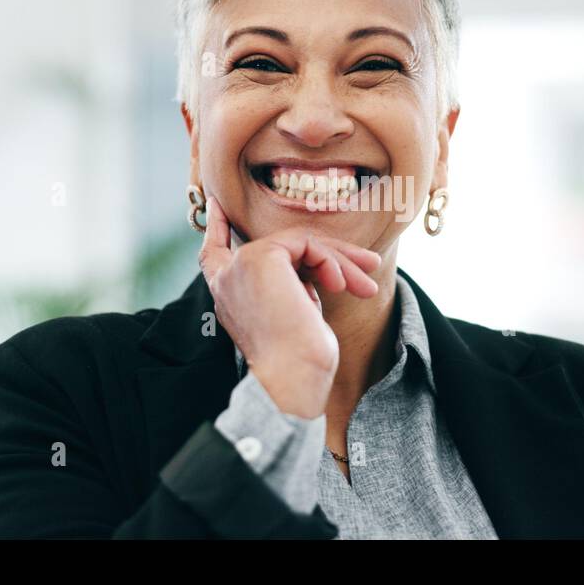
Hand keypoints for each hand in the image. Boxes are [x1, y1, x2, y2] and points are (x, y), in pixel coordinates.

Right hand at [198, 194, 381, 418]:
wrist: (293, 379)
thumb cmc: (299, 363)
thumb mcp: (292, 316)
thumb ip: (291, 287)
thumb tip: (324, 268)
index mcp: (227, 295)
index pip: (213, 251)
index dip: (216, 226)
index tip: (216, 205)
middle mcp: (226, 278)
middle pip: (281, 246)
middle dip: (330, 254)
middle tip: (370, 264)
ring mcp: (241, 265)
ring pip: (300, 243)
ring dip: (341, 262)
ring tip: (367, 287)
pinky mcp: (262, 257)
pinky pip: (306, 243)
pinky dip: (332, 263)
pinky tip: (341, 286)